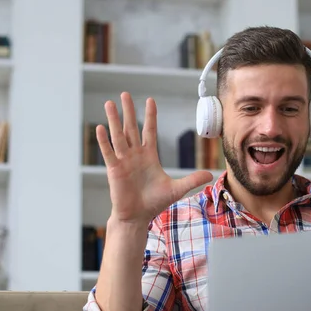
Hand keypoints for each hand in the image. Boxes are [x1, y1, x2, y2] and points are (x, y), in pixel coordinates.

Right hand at [97, 92, 212, 223]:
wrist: (138, 217)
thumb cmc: (154, 203)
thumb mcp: (177, 189)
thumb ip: (192, 180)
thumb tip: (210, 174)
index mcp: (149, 156)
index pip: (149, 131)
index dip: (150, 116)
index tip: (150, 100)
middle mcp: (135, 155)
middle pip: (131, 128)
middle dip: (128, 111)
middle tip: (125, 93)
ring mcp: (123, 161)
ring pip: (118, 136)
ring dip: (114, 120)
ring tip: (109, 103)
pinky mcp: (114, 170)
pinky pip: (108, 152)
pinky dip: (104, 140)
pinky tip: (100, 127)